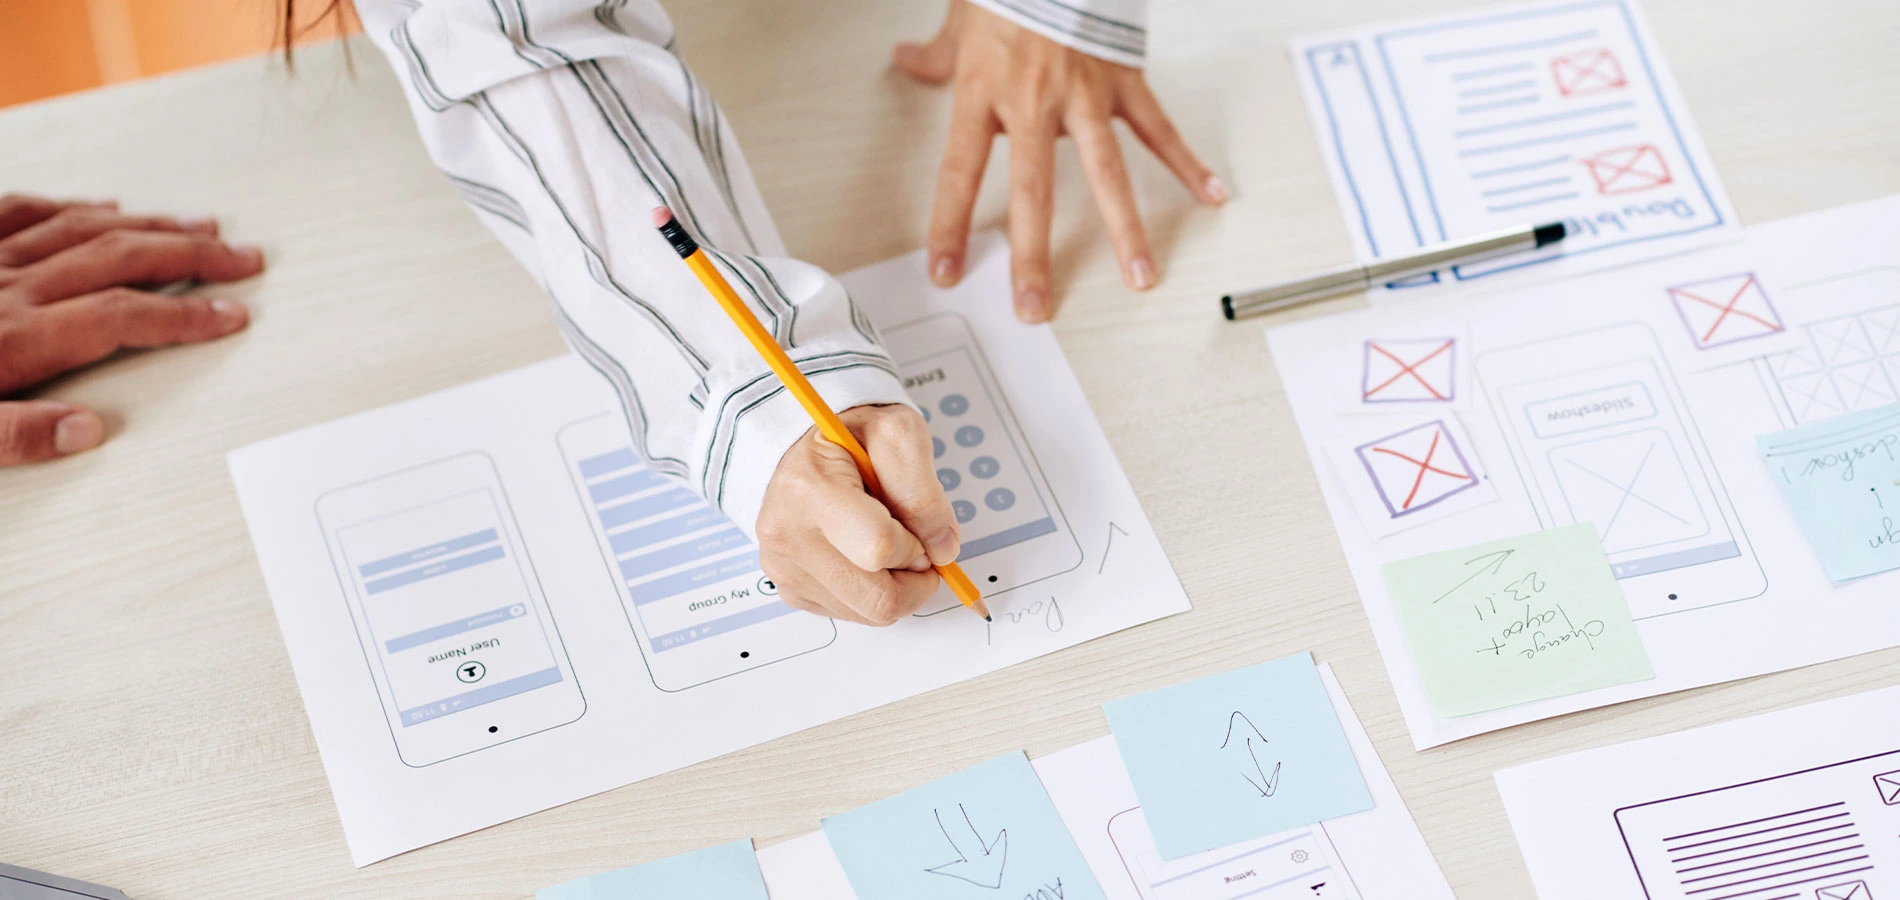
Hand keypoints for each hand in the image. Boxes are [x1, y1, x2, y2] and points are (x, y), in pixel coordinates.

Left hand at [0, 193, 264, 464]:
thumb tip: (84, 432)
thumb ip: (14, 434)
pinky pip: (22, 209)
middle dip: (190, 256)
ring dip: (148, 226)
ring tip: (195, 226)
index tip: (230, 316)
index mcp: (14, 337)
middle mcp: (7, 286)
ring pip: (81, 227)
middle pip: (119, 258)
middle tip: (240, 257)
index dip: (183, 315)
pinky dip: (69, 206)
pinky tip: (100, 206)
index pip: (120, 318)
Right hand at [757, 404, 961, 625]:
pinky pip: (851, 614)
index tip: (919, 530)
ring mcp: (785, 568)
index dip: (916, 546)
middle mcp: (788, 536)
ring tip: (885, 544)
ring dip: (895, 586)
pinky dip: (871, 592)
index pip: (879, 549)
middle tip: (915, 548)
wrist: (803, 449)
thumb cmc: (849, 438)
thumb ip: (924, 492)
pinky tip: (863, 555)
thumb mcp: (897, 434)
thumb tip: (942, 550)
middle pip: (877, 600)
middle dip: (914, 580)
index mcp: (809, 489)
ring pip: (869, 613)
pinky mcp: (790, 590)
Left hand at [895, 1, 1226, 322]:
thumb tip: (907, 59)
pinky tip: (1210, 195)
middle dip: (1034, 255)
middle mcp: (1034, 104)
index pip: (961, 173)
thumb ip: (936, 55)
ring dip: (1125, 229)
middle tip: (1037, 305)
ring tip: (1140, 275)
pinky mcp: (1123, 83)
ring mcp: (1084, 97)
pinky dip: (1187, 163)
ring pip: (1106, 173)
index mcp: (985, 93)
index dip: (950, 225)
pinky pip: (1158, 130)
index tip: (947, 271)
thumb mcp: (959, 21)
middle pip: (1033, 192)